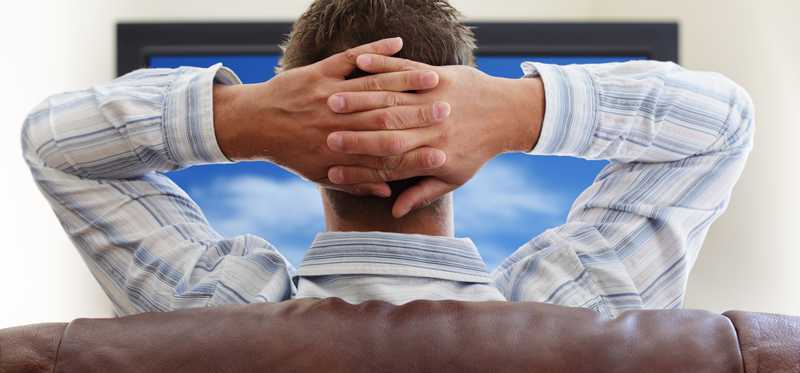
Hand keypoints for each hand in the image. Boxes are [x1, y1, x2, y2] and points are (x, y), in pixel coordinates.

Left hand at [213, 38, 449, 196]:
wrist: (254, 124)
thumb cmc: (291, 153)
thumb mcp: (321, 174)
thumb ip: (358, 182)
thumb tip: (389, 195)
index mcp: (343, 151)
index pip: (388, 155)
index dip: (416, 155)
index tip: (443, 152)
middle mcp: (340, 124)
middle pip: (389, 119)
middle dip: (421, 115)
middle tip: (449, 110)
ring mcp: (329, 95)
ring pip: (375, 87)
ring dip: (406, 80)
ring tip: (435, 76)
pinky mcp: (319, 73)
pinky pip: (352, 58)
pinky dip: (375, 49)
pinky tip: (398, 42)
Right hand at [324, 54, 544, 215]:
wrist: (507, 114)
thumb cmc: (477, 149)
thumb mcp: (454, 177)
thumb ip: (422, 192)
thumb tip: (395, 211)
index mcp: (431, 154)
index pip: (389, 164)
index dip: (361, 168)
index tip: (333, 170)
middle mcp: (431, 128)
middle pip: (386, 132)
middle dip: (354, 135)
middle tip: (326, 136)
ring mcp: (434, 99)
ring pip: (392, 100)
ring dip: (361, 99)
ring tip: (333, 100)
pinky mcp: (438, 76)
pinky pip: (407, 70)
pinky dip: (384, 65)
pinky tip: (361, 63)